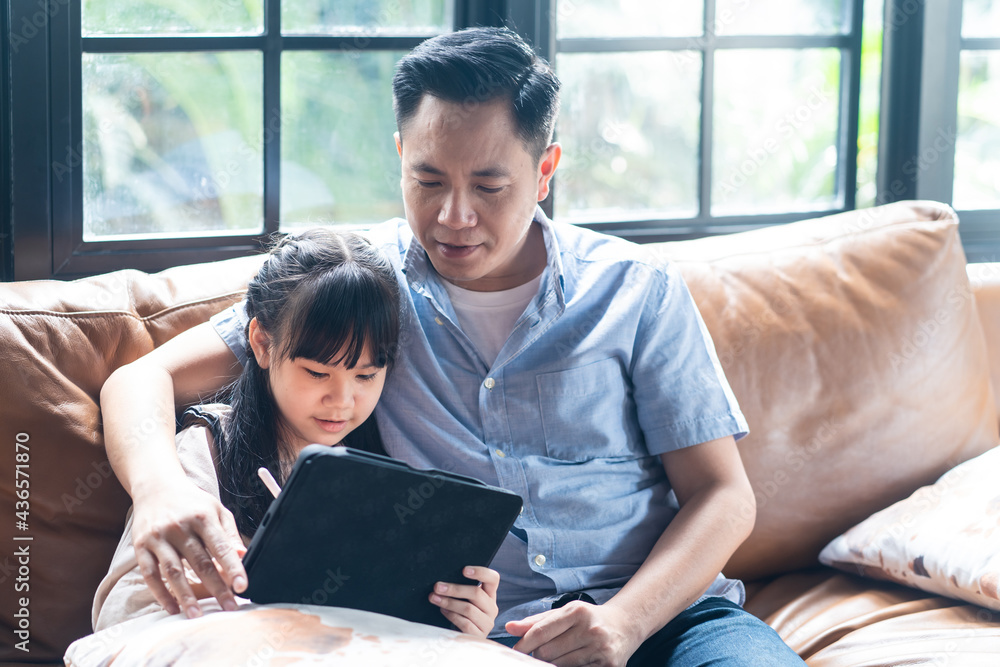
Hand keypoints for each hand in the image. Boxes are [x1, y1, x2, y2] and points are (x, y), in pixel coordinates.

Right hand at [130, 476, 246, 617]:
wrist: (156, 488)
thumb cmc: (192, 503)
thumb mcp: (216, 510)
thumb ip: (230, 533)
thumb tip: (242, 555)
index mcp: (203, 517)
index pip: (221, 546)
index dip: (233, 568)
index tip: (242, 586)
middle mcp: (180, 526)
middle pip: (200, 562)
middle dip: (216, 587)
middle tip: (228, 607)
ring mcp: (159, 536)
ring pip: (174, 571)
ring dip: (186, 595)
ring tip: (197, 614)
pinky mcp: (141, 546)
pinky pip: (150, 574)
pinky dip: (161, 593)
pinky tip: (172, 607)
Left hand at [429, 566, 499, 636]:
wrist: (463, 639)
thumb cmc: (461, 613)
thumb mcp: (465, 599)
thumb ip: (462, 589)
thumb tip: (444, 580)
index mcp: (490, 594)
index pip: (493, 578)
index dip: (480, 572)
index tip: (464, 570)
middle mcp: (492, 607)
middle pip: (476, 593)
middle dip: (454, 589)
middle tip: (437, 587)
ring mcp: (487, 622)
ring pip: (468, 608)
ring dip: (449, 602)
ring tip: (435, 598)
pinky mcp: (479, 635)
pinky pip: (465, 623)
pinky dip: (451, 615)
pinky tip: (442, 611)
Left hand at [505, 601, 640, 665]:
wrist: (625, 624)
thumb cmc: (589, 618)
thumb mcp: (564, 613)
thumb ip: (536, 621)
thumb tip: (509, 628)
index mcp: (577, 611)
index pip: (541, 631)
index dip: (524, 643)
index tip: (516, 650)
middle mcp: (591, 629)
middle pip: (548, 651)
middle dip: (538, 655)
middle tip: (537, 654)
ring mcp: (601, 649)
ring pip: (560, 665)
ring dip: (552, 664)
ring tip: (555, 657)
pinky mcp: (610, 666)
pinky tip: (569, 662)